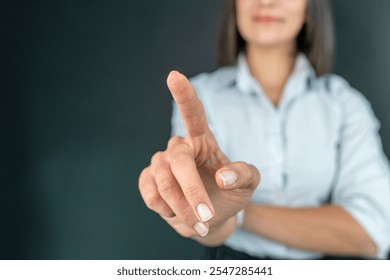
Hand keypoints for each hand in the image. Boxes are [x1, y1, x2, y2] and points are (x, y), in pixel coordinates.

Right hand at [138, 71, 259, 240]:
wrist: (210, 219)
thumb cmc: (230, 194)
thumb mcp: (249, 184)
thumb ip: (244, 174)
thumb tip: (221, 177)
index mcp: (203, 140)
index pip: (193, 113)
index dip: (184, 95)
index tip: (173, 75)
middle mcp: (179, 147)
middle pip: (179, 161)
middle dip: (192, 190)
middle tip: (207, 215)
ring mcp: (160, 163)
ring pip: (163, 181)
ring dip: (183, 207)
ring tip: (200, 221)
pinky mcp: (148, 181)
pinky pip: (150, 193)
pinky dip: (166, 209)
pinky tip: (177, 213)